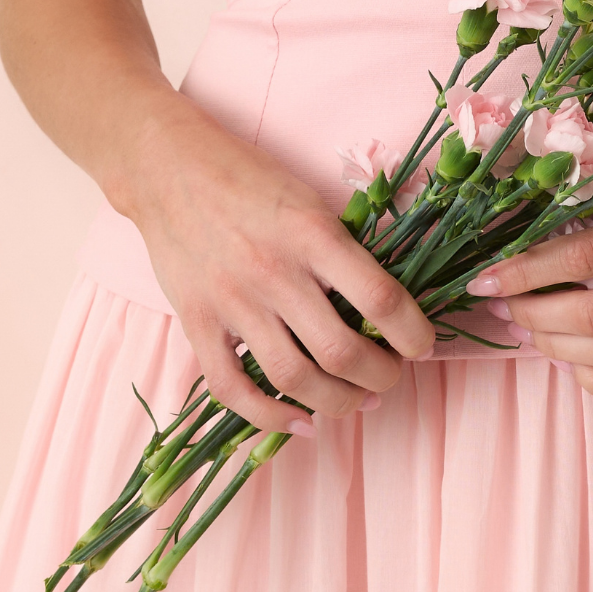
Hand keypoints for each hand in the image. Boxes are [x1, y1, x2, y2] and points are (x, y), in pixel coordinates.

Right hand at [124, 104, 435, 432]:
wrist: (170, 169)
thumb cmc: (250, 179)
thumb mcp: (310, 199)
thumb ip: (343, 250)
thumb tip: (387, 306)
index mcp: (313, 235)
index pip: (381, 299)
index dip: (413, 334)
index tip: (422, 346)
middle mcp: (275, 272)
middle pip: (342, 352)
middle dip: (380, 376)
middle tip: (390, 375)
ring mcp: (232, 302)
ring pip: (294, 379)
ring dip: (337, 402)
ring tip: (357, 399)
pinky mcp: (197, 323)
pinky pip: (232, 389)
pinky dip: (270, 417)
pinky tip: (301, 421)